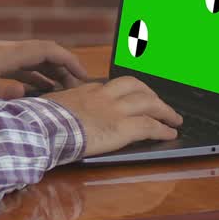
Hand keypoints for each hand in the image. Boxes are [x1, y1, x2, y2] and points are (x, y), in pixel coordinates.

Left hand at [0, 40, 89, 100]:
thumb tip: (24, 93)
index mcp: (5, 55)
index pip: (45, 50)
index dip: (67, 59)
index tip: (84, 74)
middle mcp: (5, 52)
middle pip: (44, 55)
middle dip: (65, 69)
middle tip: (80, 89)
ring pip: (33, 62)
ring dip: (51, 75)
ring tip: (65, 93)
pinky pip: (21, 69)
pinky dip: (35, 79)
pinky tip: (40, 93)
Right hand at [44, 76, 182, 156]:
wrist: (45, 126)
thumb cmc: (44, 118)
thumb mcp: (54, 104)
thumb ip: (63, 104)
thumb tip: (57, 109)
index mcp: (89, 90)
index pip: (116, 86)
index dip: (131, 91)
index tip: (136, 96)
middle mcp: (105, 95)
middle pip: (138, 87)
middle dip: (153, 95)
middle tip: (161, 105)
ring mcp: (115, 110)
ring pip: (149, 103)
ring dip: (165, 111)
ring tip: (174, 119)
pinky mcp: (122, 127)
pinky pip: (150, 126)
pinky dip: (163, 130)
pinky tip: (170, 134)